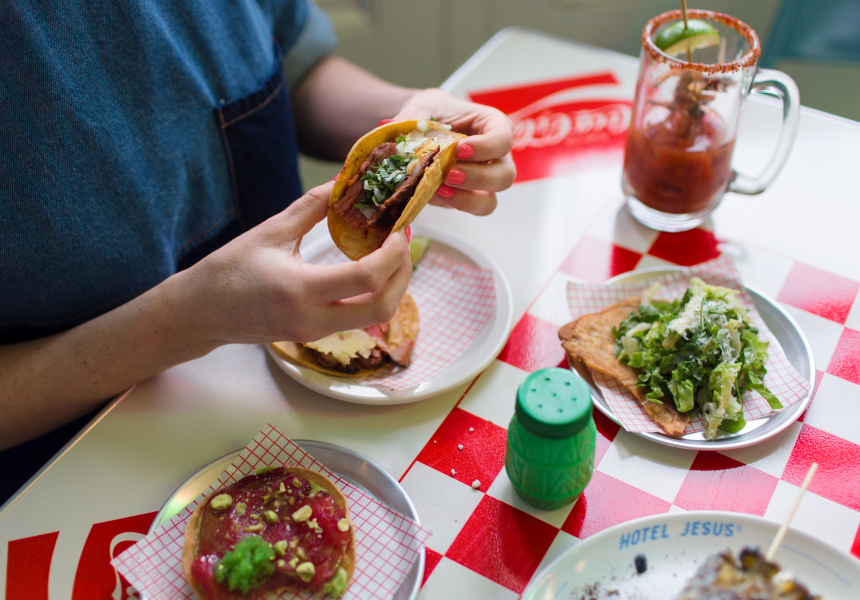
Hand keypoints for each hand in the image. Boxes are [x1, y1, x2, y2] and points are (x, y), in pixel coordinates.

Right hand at [187, 181, 412, 344]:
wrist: (200, 313)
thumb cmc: (228, 270)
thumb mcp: (270, 231)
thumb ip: (313, 206)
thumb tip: (345, 180)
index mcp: (300, 290)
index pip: (367, 278)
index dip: (393, 253)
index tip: (399, 228)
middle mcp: (312, 319)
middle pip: (383, 307)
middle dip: (403, 273)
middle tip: (402, 241)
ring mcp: (315, 332)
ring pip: (375, 317)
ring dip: (392, 286)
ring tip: (389, 252)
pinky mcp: (315, 335)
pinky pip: (358, 318)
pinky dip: (374, 294)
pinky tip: (369, 268)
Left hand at [389, 89, 515, 215]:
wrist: (421, 128)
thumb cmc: (431, 113)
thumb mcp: (422, 108)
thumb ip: (409, 118)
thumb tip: (387, 127)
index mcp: (493, 126)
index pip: (503, 138)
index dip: (486, 147)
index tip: (460, 149)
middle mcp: (495, 157)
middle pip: (504, 176)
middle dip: (477, 178)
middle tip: (449, 174)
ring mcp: (483, 181)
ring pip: (490, 200)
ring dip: (466, 199)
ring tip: (440, 189)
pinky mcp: (467, 197)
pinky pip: (469, 208)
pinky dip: (453, 205)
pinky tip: (433, 195)